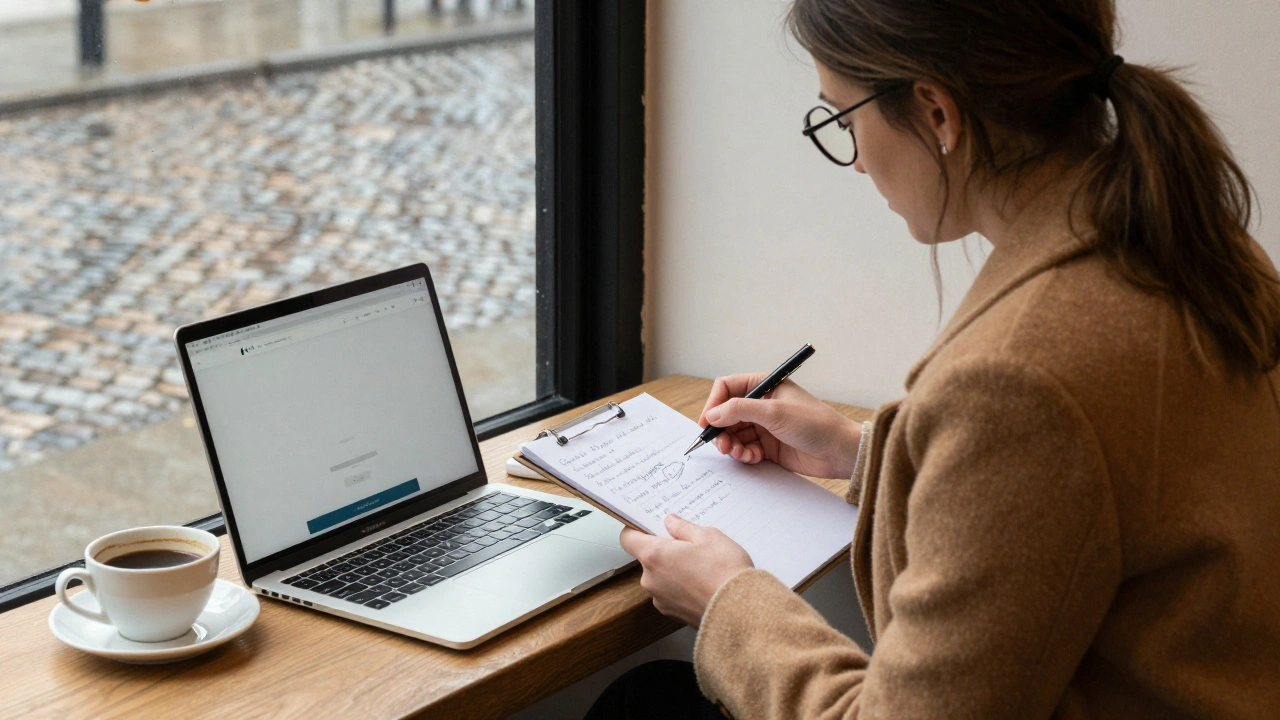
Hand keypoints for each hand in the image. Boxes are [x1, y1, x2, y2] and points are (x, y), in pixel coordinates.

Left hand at [619, 515, 752, 627]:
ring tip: (702, 567)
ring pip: (660, 577)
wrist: (740, 612)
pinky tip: (703, 583)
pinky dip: (682, 587)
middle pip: (647, 558)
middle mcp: (650, 580)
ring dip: (674, 570)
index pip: (628, 539)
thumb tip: (671, 522)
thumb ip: (683, 527)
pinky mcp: (673, 614)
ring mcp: (660, 600)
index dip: (637, 530)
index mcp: (654, 556)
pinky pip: (671, 593)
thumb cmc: (724, 572)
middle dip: (665, 550)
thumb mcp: (708, 536)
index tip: (649, 526)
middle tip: (689, 545)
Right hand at [698, 373, 861, 478]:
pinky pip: (745, 449)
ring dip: (732, 445)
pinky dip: (744, 455)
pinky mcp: (768, 446)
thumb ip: (739, 410)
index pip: (727, 388)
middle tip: (722, 445)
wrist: (840, 451)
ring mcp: (764, 426)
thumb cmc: (815, 424)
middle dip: (721, 430)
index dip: (713, 404)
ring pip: (734, 434)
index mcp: (764, 385)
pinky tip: (751, 457)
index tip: (707, 423)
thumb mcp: (774, 412)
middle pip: (726, 414)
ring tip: (739, 453)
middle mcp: (761, 404)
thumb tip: (712, 414)